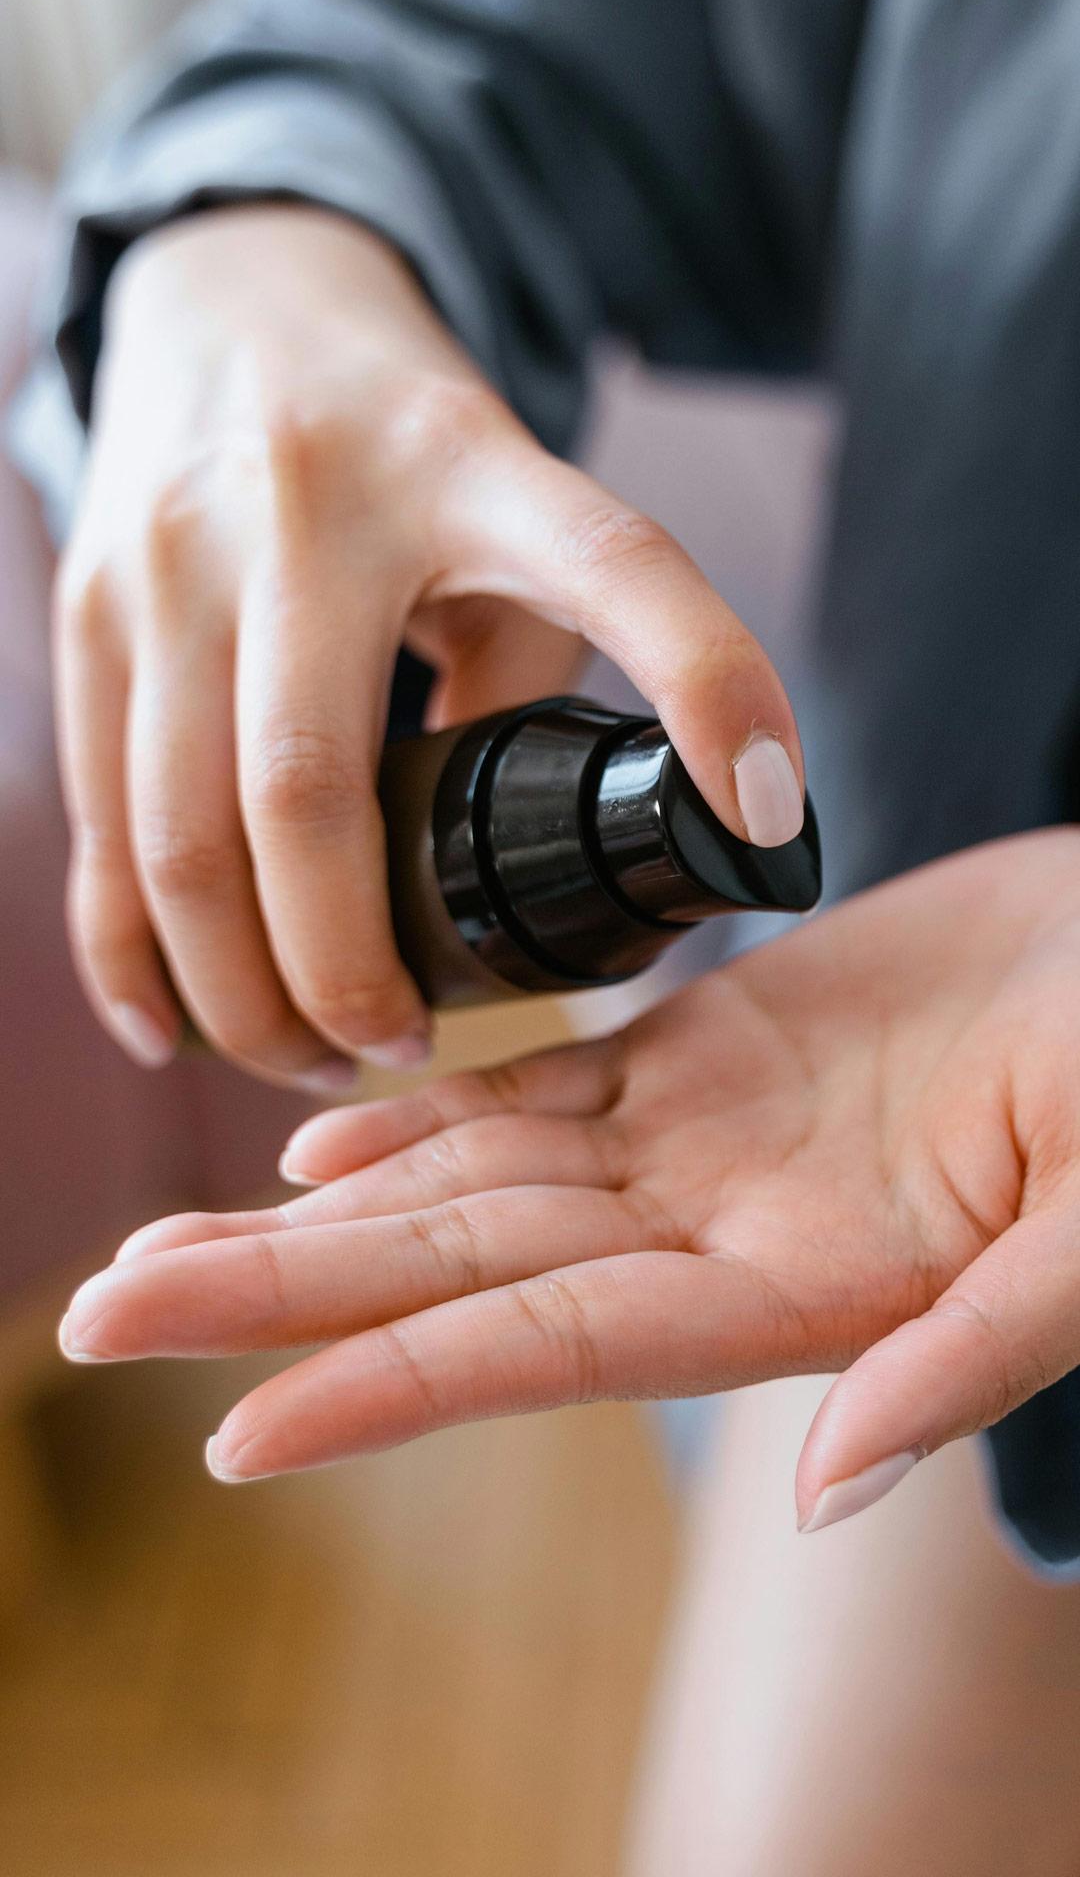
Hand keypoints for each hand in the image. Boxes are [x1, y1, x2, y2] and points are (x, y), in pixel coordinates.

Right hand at [55, 203, 802, 1088]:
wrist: (231, 302)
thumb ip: (528, 670)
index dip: (707, 682)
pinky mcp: (86, 607)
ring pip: (181, 831)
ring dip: (242, 989)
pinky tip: (174, 1025)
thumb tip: (540, 882)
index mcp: (468, 465)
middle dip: (349, 971)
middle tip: (399, 1050)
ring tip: (309, 1056)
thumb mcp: (507, 508)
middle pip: (308, 793)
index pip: (611, 563)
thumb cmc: (408, 448)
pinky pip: (97, 818)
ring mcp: (172, 555)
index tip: (765, 818)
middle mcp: (305, 503)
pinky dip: (127, 949)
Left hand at [58, 829, 1079, 1523]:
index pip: (550, 1349)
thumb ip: (974, 1352)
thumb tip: (826, 1486)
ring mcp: (705, 1141)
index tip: (233, 1431)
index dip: (394, 1389)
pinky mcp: (714, 1050)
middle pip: (457, 1275)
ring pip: (470, 1186)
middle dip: (278, 1303)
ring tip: (162, 1251)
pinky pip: (541, 1091)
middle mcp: (721, 1232)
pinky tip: (321, 1143)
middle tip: (96, 1320)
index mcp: (805, 1290)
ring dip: (314, 1222)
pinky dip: (429, 1117)